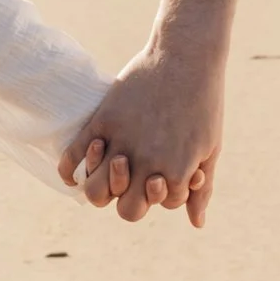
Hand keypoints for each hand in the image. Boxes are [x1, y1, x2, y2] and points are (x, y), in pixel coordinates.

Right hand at [61, 39, 226, 225]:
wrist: (185, 57)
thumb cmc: (204, 104)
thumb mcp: (210, 148)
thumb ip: (202, 189)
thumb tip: (197, 224)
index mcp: (174, 174)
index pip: (163, 204)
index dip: (168, 190)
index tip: (172, 167)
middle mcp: (144, 164)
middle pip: (126, 211)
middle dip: (131, 202)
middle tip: (135, 180)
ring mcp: (120, 142)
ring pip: (95, 192)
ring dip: (100, 189)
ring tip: (108, 171)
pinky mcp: (103, 120)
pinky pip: (75, 154)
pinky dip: (69, 169)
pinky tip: (74, 172)